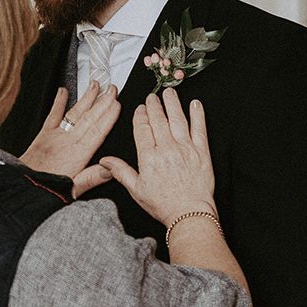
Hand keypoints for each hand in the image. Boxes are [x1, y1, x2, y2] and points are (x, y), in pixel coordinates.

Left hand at [20, 81, 119, 197]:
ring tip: (95, 85)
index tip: (117, 104)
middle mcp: (66, 142)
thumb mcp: (73, 190)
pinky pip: (52, 115)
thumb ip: (91, 178)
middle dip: (102, 102)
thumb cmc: (46, 189)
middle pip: (88, 119)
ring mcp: (55, 136)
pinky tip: (63, 91)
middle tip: (112, 89)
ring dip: (86, 98)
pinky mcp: (43, 134)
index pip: (97, 132)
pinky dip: (58, 102)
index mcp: (77, 155)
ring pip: (74, 114)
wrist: (21, 185)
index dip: (108, 117)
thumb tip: (110, 169)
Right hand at [100, 88, 215, 225]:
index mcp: (149, 157)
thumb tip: (104, 161)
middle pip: (158, 120)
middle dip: (154, 105)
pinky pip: (200, 129)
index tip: (140, 108)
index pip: (142, 128)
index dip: (140, 115)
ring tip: (170, 92)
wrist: (190, 214)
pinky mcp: (202, 152)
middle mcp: (166, 149)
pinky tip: (195, 104)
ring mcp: (185, 149)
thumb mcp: (136, 190)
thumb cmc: (163, 204)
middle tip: (153, 95)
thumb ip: (120, 171)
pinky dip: (198, 115)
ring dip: (173, 103)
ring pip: (177, 120)